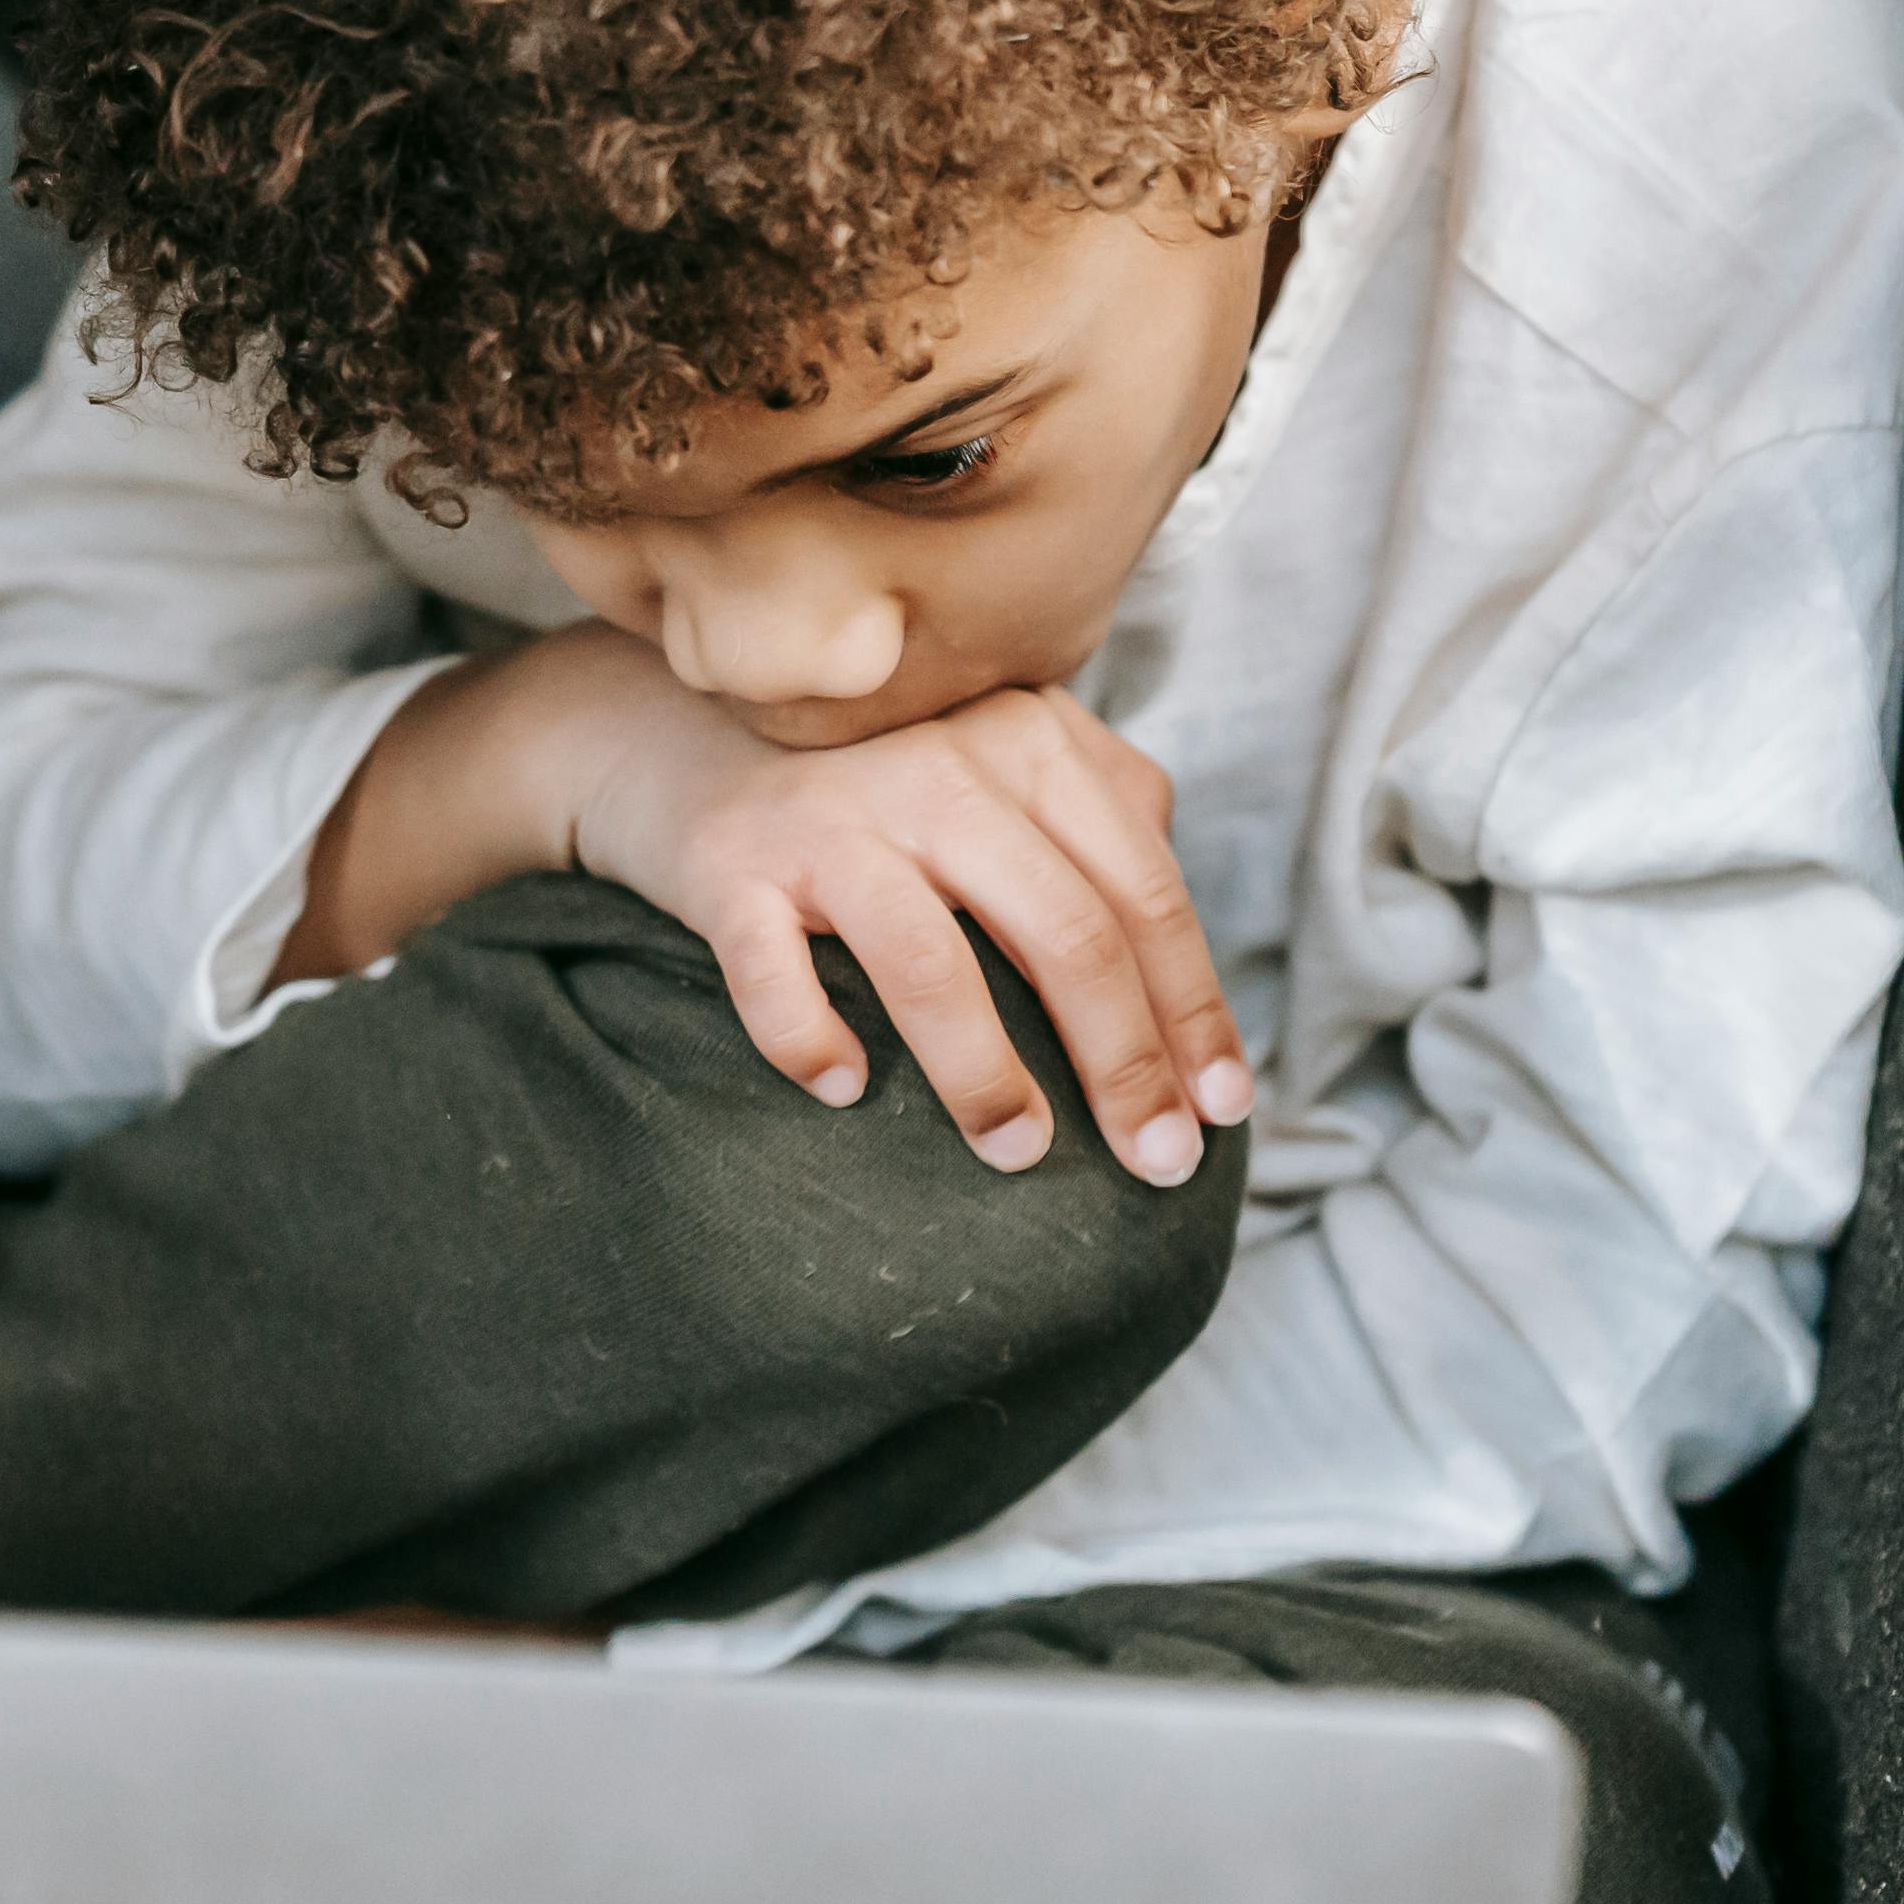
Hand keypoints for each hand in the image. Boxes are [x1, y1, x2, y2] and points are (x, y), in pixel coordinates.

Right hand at [543, 647, 1249, 1182]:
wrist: (681, 742)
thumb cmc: (880, 783)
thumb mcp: (1005, 766)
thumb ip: (1106, 816)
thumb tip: (1185, 951)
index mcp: (1028, 744)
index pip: (1143, 892)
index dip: (1194, 1009)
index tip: (1223, 1108)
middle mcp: (939, 769)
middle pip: (1068, 933)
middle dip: (1125, 1064)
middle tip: (1157, 1162)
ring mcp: (831, 819)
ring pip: (933, 961)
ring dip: (986, 1076)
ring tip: (1019, 1152)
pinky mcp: (732, 869)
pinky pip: (773, 973)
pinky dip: (807, 1040)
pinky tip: (841, 1088)